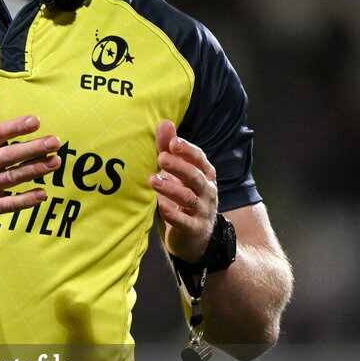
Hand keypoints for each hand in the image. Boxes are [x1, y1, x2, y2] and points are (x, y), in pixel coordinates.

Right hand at [0, 92, 60, 231]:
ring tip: (55, 162)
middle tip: (55, 142)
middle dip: (32, 148)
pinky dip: (24, 200)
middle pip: (6, 156)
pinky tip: (42, 194)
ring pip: (10, 179)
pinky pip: (6, 205)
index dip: (15, 127)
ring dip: (34, 170)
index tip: (36, 121)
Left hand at [150, 119, 216, 262]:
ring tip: (153, 180)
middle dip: (179, 166)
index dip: (188, 150)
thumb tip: (164, 122)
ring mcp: (202, 210)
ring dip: (171, 188)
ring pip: (188, 197)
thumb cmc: (183, 198)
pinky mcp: (194, 229)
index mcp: (204, 174)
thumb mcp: (177, 173)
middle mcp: (207, 191)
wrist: (196, 238)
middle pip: (195, 176)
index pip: (199, 159)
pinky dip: (174, 215)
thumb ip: (170, 149)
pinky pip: (185, 221)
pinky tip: (162, 208)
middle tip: (161, 157)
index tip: (173, 142)